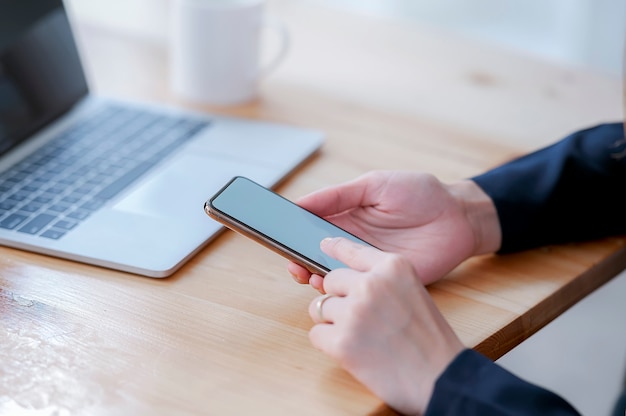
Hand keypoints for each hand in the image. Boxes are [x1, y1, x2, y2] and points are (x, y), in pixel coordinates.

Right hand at [289, 170, 500, 289]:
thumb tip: (300, 202)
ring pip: (332, 274)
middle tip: (291, 263)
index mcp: (347, 216)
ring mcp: (366, 263)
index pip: (312, 227)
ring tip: (307, 274)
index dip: (293, 232)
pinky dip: (341, 289)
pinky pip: (356, 288)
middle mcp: (352, 242)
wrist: (458, 217)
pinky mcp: (382, 280)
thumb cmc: (419, 193)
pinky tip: (331, 284)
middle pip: (316, 254)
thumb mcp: (374, 185)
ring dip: (315, 275)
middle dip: (298, 259)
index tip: (277, 235)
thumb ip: (339, 195)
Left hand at [309, 237, 464, 413]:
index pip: (350, 249)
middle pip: (330, 281)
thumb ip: (382, 279)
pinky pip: (316, 334)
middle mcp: (371, 284)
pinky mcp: (341, 342)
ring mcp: (354, 312)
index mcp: (393, 267)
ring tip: (360, 337)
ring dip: (332, 322)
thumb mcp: (413, 292)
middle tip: (360, 320)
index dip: (335, 249)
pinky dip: (329, 345)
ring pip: (319, 307)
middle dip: (338, 298)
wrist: (442, 380)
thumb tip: (341, 276)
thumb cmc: (429, 340)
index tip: (323, 245)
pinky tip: (354, 352)